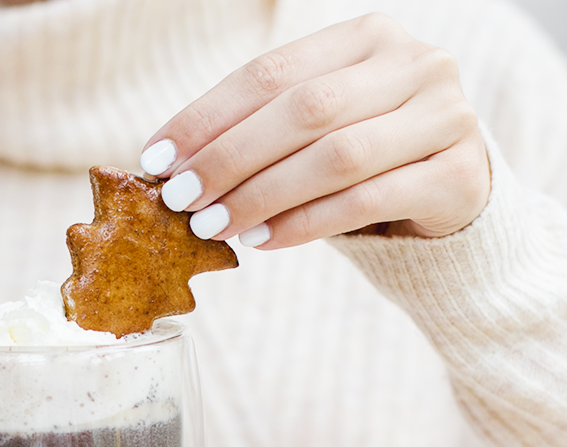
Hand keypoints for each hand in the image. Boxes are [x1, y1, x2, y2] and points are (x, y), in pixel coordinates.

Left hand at [139, 13, 490, 248]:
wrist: (451, 196)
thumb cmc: (365, 161)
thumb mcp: (314, 132)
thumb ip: (260, 134)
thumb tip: (171, 169)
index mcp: (366, 38)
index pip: (269, 73)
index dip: (206, 117)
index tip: (156, 159)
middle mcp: (414, 63)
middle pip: (302, 111)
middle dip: (229, 158)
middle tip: (181, 201)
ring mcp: (444, 116)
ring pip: (335, 157)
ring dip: (262, 196)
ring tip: (213, 227)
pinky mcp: (457, 175)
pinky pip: (366, 200)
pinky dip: (305, 224)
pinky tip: (262, 242)